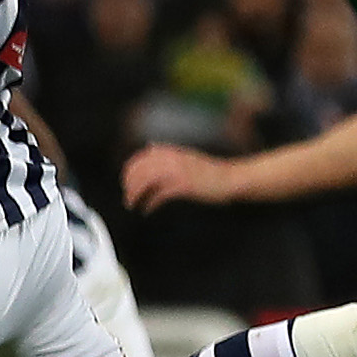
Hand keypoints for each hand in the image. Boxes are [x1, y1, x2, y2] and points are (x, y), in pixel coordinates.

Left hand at [124, 143, 243, 210]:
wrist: (229, 178)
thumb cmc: (207, 170)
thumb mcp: (184, 155)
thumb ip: (166, 152)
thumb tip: (149, 146)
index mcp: (169, 151)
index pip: (138, 160)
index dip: (128, 174)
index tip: (126, 185)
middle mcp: (171, 158)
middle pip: (138, 171)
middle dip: (129, 186)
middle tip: (128, 198)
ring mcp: (177, 171)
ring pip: (145, 182)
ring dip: (135, 195)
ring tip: (132, 205)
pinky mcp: (184, 185)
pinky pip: (159, 195)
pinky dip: (150, 203)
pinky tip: (147, 210)